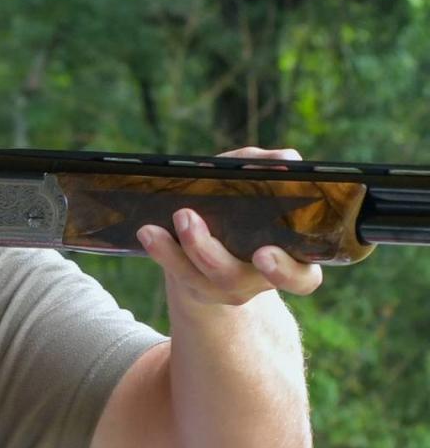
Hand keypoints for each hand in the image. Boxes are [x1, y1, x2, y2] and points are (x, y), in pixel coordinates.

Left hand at [136, 146, 322, 305]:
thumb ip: (272, 169)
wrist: (224, 237)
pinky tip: (146, 230)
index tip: (263, 253)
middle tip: (187, 219)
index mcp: (289, 260)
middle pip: (234, 279)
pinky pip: (175, 271)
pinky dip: (161, 250)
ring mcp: (221, 285)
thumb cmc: (251, 204)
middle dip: (208, 253)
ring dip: (173, 249)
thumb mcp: (260, 183)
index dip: (285, 271)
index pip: (301, 278)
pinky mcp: (192, 282)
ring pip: (197, 277)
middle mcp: (255, 280)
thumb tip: (287, 161)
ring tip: (155, 223)